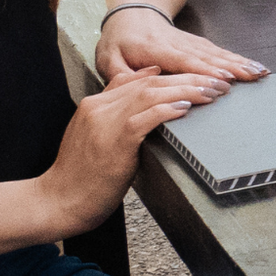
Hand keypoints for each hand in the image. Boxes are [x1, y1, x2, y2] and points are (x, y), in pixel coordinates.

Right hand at [40, 67, 228, 235]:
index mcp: (94, 104)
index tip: (197, 75)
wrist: (58, 201)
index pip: (138, 78)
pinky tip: (187, 106)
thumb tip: (147, 107)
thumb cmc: (81, 176)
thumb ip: (116, 117)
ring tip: (212, 91)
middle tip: (216, 81)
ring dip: (187, 90)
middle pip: (149, 82)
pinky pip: (146, 117)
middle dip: (187, 78)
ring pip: (151, 94)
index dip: (172, 75)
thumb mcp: (96, 138)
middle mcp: (98, 107)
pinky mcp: (114, 141)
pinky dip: (169, 108)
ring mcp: (104, 122)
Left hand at [97, 7, 266, 81]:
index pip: (182, 62)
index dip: (203, 72)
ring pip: (218, 54)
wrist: (132, 13)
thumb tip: (134, 86)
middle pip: (208, 58)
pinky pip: (220, 52)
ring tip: (259, 72)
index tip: (222, 82)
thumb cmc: (120, 40)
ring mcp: (191, 43)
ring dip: (240, 63)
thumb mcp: (108, 58)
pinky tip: (252, 66)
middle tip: (252, 77)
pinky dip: (238, 59)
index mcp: (156, 50)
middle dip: (231, 68)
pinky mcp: (199, 44)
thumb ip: (119, 75)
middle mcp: (178, 45)